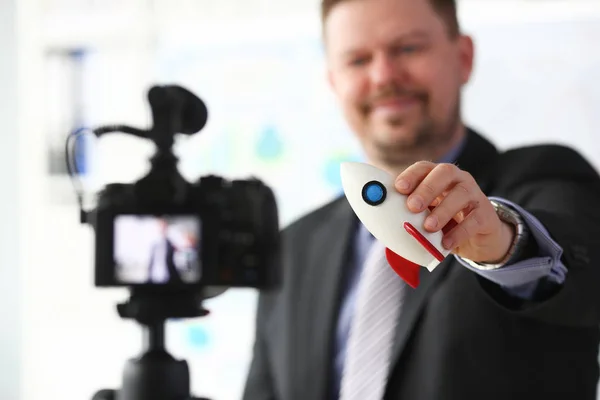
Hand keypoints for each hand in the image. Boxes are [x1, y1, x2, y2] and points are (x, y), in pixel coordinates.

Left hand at [395, 161, 514, 262]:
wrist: (478, 239)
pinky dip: (459, 232)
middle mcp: (458, 180)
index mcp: (437, 177)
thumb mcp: (425, 217)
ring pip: (461, 194)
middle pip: (444, 173)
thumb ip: (407, 216)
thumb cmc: (444, 223)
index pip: (424, 168)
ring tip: (428, 227)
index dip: (411, 175)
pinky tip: (445, 243)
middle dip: (427, 188)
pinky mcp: (486, 215)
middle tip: (412, 206)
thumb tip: (382, 224)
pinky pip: (474, 219)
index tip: (399, 188)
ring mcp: (474, 195)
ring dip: (443, 210)